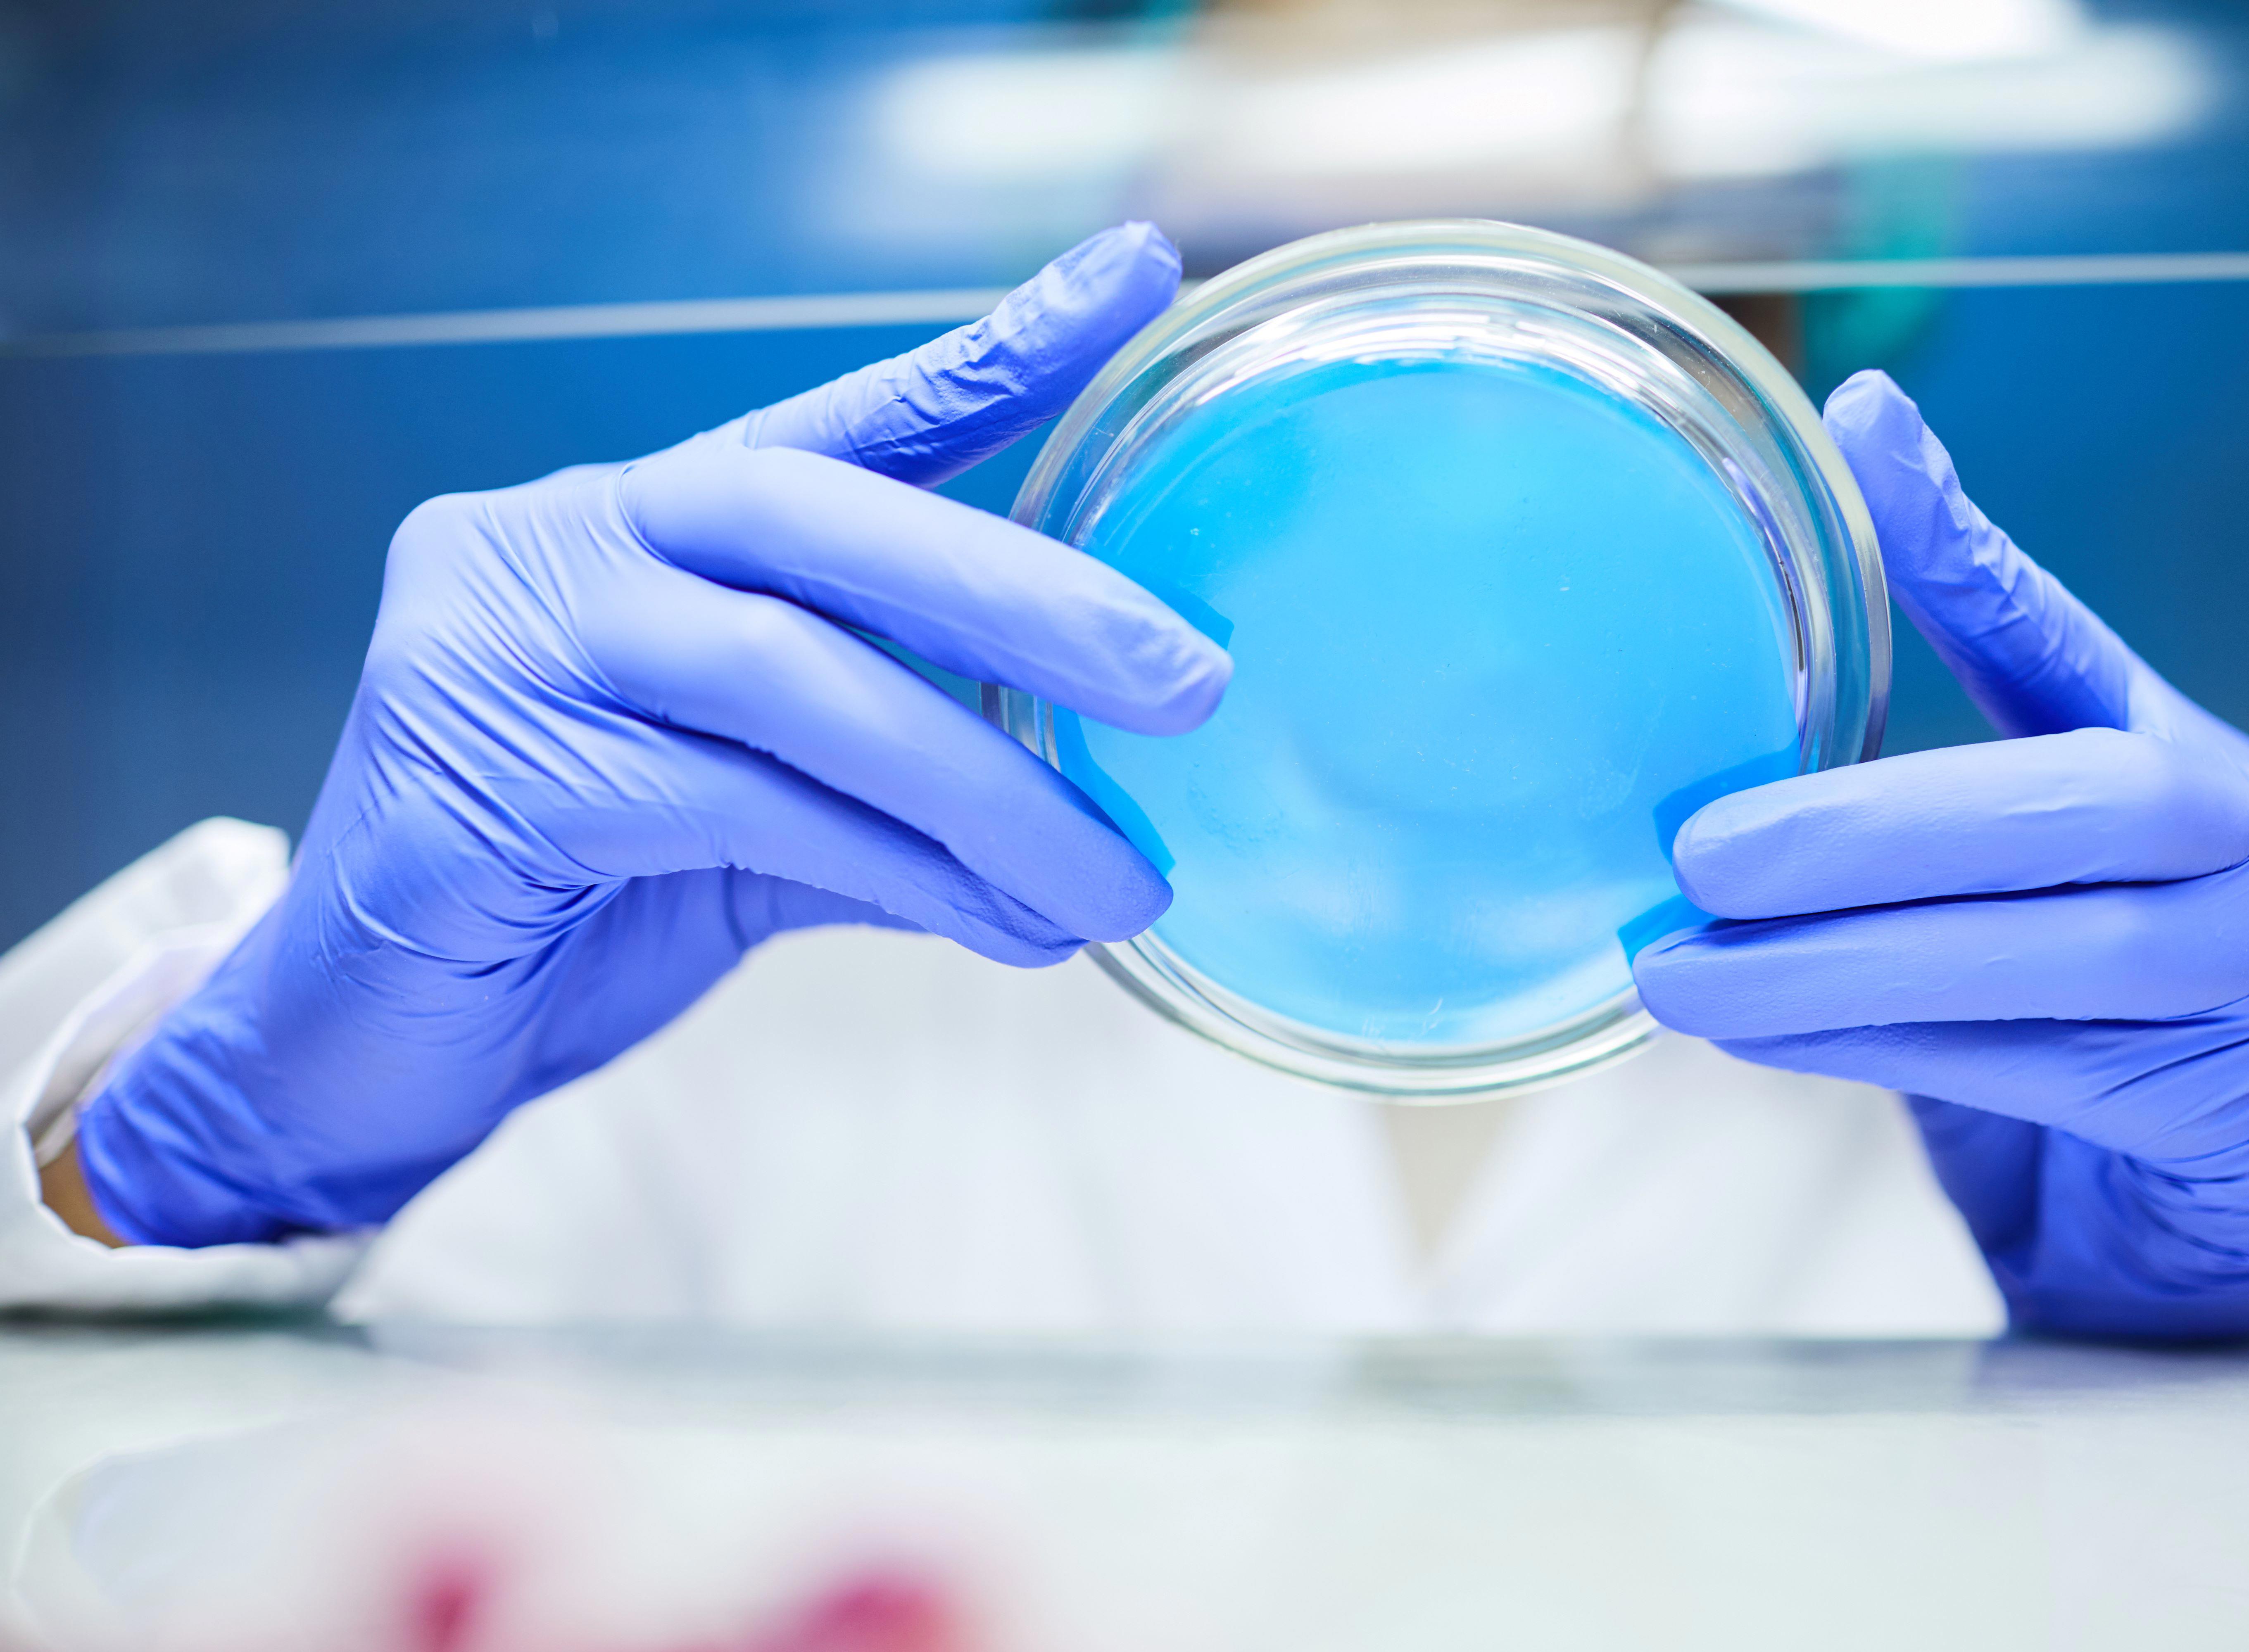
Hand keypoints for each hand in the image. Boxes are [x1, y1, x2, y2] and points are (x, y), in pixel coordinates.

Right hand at [73, 223, 1228, 1248]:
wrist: (367, 1045)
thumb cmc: (577, 904)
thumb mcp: (760, 822)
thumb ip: (891, 783)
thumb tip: (1096, 812)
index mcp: (640, 523)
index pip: (836, 423)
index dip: (990, 353)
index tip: (1135, 278)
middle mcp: (560, 543)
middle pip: (815, 520)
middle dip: (1020, 594)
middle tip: (1189, 677)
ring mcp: (495, 647)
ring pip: (791, 682)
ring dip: (988, 790)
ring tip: (1121, 882)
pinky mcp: (470, 781)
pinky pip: (731, 808)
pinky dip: (897, 871)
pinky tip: (1006, 929)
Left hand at [1633, 370, 2248, 1340]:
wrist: (2179, 1240)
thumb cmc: (2070, 1050)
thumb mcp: (1997, 912)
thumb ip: (1906, 835)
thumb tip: (1712, 792)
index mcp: (2196, 764)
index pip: (2073, 637)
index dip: (1964, 545)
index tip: (1869, 433)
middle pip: (2083, 802)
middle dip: (1871, 831)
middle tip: (1702, 851)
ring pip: (2052, 953)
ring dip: (1843, 967)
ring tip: (1686, 972)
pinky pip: (2039, 1067)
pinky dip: (1881, 1048)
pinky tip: (1764, 1036)